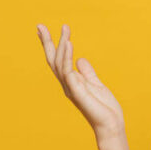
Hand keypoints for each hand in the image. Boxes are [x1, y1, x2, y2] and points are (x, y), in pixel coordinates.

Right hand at [37, 24, 125, 140]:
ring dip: (61, 44)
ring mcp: (70, 88)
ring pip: (60, 63)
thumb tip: (80, 60)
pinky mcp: (77, 91)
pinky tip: (68, 44)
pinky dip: (67, 57)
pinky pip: (68, 71)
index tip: (43, 30)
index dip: (51, 45)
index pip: (58, 60)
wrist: (110, 124)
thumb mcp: (97, 84)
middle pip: (53, 60)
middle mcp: (67, 84)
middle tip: (40, 25)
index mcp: (72, 81)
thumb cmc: (105, 108)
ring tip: (65, 29)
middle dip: (47, 43)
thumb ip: (88, 73)